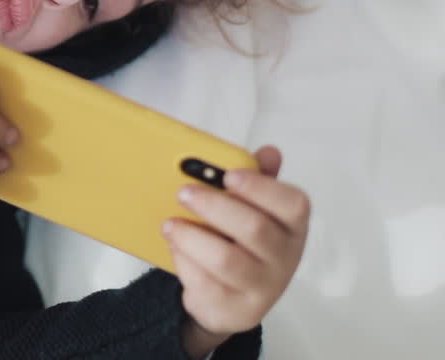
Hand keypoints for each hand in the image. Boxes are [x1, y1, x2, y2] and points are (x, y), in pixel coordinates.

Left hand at [166, 146, 308, 356]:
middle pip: (253, 229)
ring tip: (170, 224)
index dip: (261, 188)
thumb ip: (258, 181)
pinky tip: (175, 248)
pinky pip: (205, 283)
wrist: (230, 300)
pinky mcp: (236, 310)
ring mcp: (263, 287)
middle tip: (183, 193)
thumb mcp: (255, 211)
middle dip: (214, 206)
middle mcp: (285, 258)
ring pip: (226, 260)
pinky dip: (184, 262)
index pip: (293, 204)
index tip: (229, 175)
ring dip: (192, 237)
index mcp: (292, 226)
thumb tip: (269, 152)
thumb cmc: (243, 244)